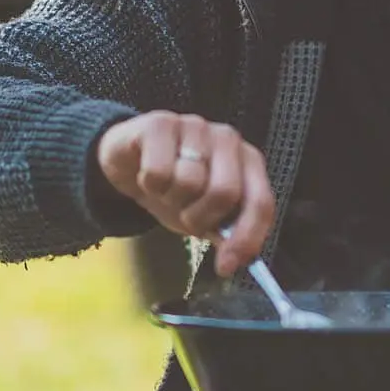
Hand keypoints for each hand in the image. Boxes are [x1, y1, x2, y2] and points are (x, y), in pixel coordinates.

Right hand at [96, 112, 274, 276]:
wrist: (129, 160)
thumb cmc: (174, 188)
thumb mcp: (203, 215)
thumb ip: (225, 233)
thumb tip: (236, 261)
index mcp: (248, 162)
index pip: (261, 202)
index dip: (246, 238)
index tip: (225, 267)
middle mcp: (228, 139)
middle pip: (224, 192)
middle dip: (198, 218)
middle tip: (182, 214)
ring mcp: (196, 126)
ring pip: (188, 182)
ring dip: (170, 199)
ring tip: (164, 190)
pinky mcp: (161, 123)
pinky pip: (158, 172)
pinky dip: (148, 184)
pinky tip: (147, 174)